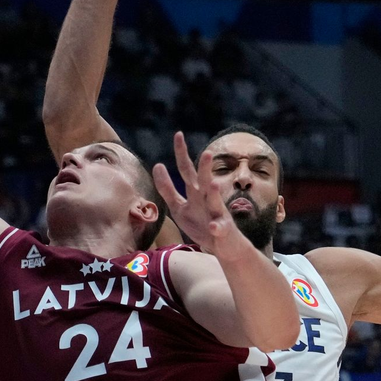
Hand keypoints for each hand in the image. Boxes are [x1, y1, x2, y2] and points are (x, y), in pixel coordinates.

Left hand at [152, 132, 241, 254]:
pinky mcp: (223, 228)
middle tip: (207, 152)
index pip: (187, 169)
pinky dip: (217, 226)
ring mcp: (216, 212)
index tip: (179, 134)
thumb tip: (157, 165)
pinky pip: (219, 227)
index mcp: (195, 191)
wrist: (222, 246)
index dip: (182, 153)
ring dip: (214, 192)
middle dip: (205, 168)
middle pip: (204, 180)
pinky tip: (213, 226)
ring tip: (213, 183)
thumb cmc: (200, 223)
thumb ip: (167, 189)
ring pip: (215, 200)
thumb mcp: (178, 206)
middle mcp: (206, 198)